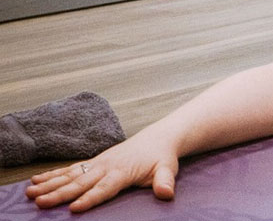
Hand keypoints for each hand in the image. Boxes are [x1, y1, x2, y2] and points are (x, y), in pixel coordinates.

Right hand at [24, 135, 178, 212]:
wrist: (158, 139)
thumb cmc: (161, 157)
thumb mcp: (168, 169)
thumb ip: (165, 181)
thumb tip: (167, 194)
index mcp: (122, 172)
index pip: (104, 188)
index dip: (90, 198)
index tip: (74, 208)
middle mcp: (106, 167)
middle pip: (80, 183)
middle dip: (59, 193)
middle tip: (40, 202)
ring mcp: (98, 163)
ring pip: (70, 175)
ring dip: (50, 184)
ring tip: (30, 192)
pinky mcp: (93, 162)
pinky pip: (71, 169)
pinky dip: (53, 175)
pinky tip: (38, 180)